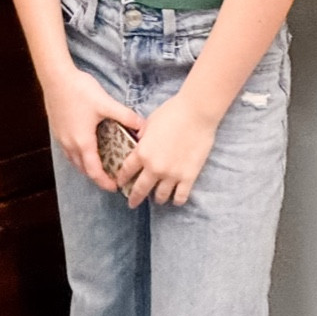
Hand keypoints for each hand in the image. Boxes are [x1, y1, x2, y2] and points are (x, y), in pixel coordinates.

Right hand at [43, 65, 141, 194]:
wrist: (55, 77)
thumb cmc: (80, 91)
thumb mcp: (106, 103)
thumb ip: (125, 116)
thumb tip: (142, 126)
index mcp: (83, 142)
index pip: (94, 171)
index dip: (104, 182)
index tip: (115, 188)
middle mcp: (70, 145)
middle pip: (83, 169)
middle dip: (96, 177)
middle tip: (111, 178)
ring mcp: (61, 138)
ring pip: (74, 161)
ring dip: (86, 167)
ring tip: (100, 165)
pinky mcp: (57, 130)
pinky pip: (68, 151)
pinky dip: (78, 156)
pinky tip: (85, 146)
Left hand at [117, 90, 217, 207]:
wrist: (196, 113)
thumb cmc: (172, 112)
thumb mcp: (150, 122)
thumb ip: (143, 136)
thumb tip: (140, 141)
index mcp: (142, 152)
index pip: (126, 171)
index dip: (121, 178)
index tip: (120, 183)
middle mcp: (154, 167)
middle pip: (140, 189)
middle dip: (134, 198)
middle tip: (132, 203)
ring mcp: (172, 174)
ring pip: (161, 196)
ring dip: (157, 198)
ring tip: (158, 198)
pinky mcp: (189, 176)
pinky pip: (180, 196)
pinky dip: (177, 200)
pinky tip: (176, 199)